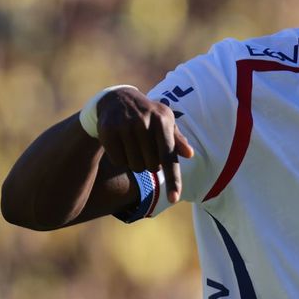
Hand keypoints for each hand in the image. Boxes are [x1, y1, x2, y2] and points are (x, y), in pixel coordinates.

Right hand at [96, 87, 193, 202]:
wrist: (117, 100)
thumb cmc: (148, 115)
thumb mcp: (165, 122)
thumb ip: (177, 139)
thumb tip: (190, 154)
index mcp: (163, 120)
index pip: (169, 155)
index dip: (173, 178)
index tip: (175, 198)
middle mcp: (144, 122)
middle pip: (152, 166)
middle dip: (150, 164)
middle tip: (146, 149)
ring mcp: (125, 126)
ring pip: (135, 166)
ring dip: (136, 163)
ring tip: (134, 146)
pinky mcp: (108, 131)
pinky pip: (119, 162)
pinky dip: (122, 160)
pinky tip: (121, 144)